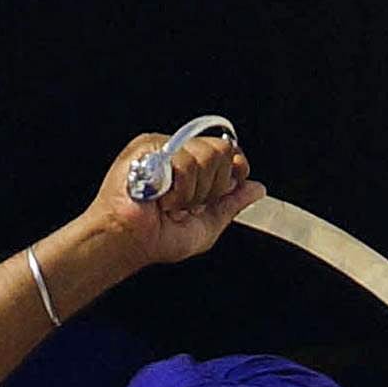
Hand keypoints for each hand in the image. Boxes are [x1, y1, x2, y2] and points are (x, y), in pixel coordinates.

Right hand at [80, 129, 259, 272]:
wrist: (130, 240)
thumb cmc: (158, 238)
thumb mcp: (207, 226)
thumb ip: (232, 204)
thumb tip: (258, 188)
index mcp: (194, 168)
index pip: (227, 151)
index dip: (236, 166)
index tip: (232, 184)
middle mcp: (181, 154)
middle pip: (222, 151)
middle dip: (212, 187)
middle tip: (188, 205)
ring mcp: (165, 148)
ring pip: (204, 156)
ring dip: (191, 192)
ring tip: (170, 204)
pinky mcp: (149, 147)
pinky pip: (183, 160)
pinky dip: (177, 189)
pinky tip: (161, 198)